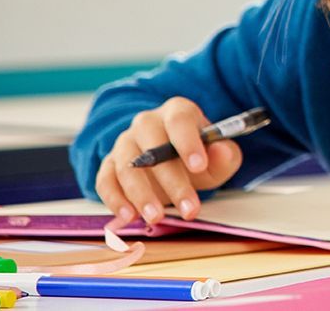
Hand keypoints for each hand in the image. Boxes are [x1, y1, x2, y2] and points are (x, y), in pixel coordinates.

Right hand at [93, 97, 243, 227]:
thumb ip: (224, 154)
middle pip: (153, 148)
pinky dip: (115, 199)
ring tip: (156, 217)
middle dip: (172, 182)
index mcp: (177, 112)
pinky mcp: (109, 164)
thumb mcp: (220, 156)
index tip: (199, 166)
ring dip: (142, 195)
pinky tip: (129, 216)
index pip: (179, 121)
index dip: (188, 143)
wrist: (176, 161)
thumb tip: (221, 151)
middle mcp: (147, 123)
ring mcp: (124, 143)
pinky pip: (105, 180)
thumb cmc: (199, 156)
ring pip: (127, 167)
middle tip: (188, 209)